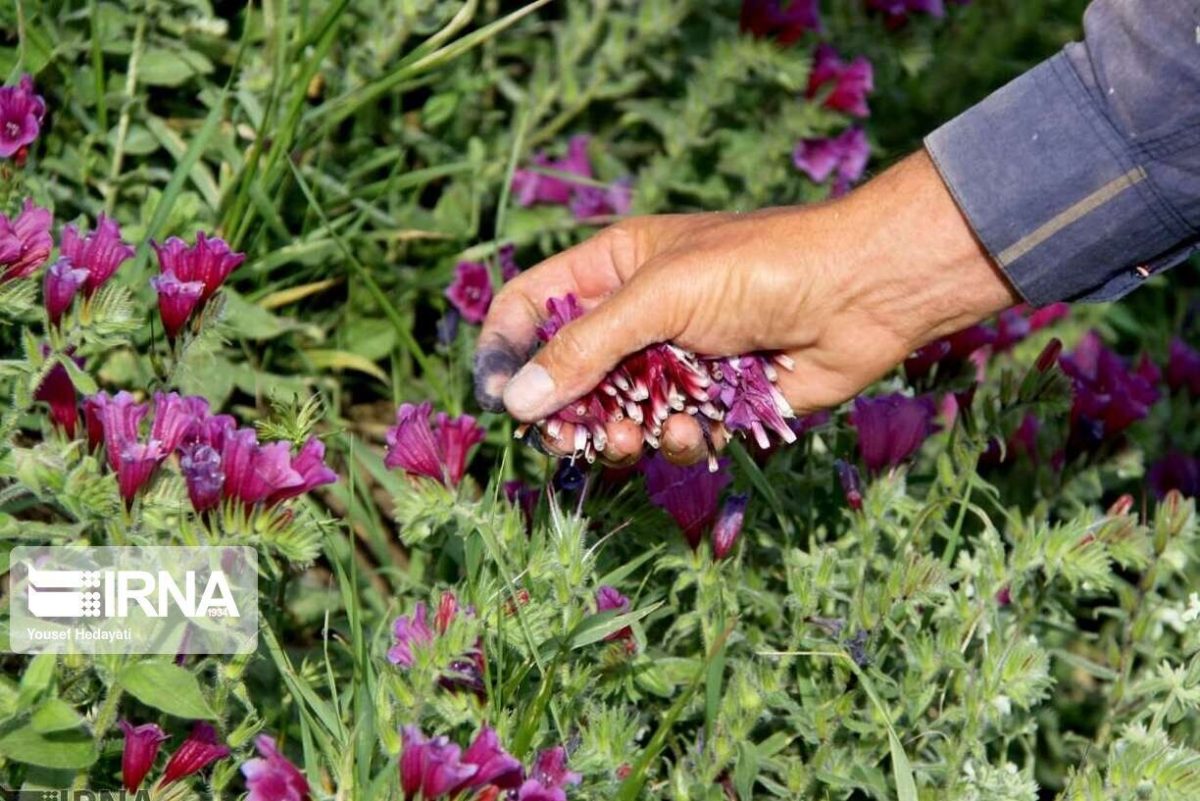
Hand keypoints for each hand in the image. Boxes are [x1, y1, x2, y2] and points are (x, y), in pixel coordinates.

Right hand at [475, 150, 1018, 465]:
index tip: (498, 397)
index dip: (504, 349)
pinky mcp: (712, 404)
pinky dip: (677, 441)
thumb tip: (514, 403)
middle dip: (565, 413)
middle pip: (566, 377)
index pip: (531, 306)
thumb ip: (584, 349)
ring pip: (616, 417)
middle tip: (568, 439)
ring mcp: (674, 364)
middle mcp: (636, 318)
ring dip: (619, 434)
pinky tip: (696, 429)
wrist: (860, 294)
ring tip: (637, 435)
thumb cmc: (757, 269)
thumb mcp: (658, 296)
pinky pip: (670, 437)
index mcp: (613, 270)